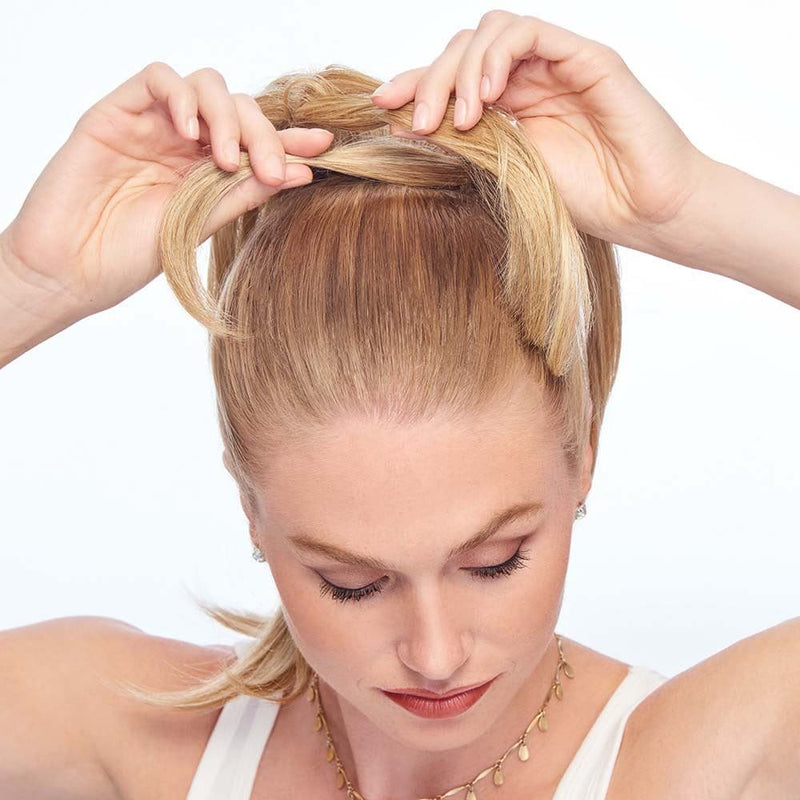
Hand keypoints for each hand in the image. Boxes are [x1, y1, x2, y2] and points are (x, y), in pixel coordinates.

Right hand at [2, 62, 333, 315]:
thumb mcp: (200, 226)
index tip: (323, 146)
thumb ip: (244, 194)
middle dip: (263, 132)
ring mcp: (152, 126)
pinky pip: (156, 79)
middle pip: (238, 108)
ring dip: (227, 115)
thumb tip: (301, 172)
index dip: (290, 139)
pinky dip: (181, 98)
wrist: (71, 271)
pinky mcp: (116, 112)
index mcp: (207, 172)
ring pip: (204, 86)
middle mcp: (184, 145)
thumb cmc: (130, 256)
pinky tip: (190, 134)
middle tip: (271, 168)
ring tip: (227, 159)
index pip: (255, 142)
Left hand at [371, 10, 707, 244]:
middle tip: (417, 123)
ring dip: (462, 71)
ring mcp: (557, 64)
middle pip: (463, 50)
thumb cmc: (585, 202)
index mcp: (509, 107)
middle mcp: (528, 79)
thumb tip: (405, 130)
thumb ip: (465, 147)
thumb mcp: (507, 174)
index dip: (414, 84)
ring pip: (491, 33)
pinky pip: (530, 32)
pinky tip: (486, 98)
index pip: (452, 78)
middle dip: (430, 80)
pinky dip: (498, 57)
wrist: (644, 210)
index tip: (381, 105)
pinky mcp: (586, 56)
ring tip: (458, 120)